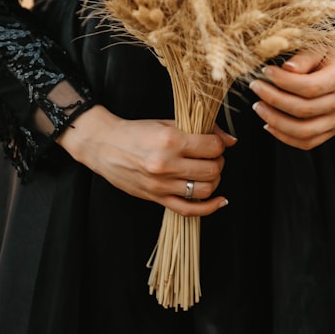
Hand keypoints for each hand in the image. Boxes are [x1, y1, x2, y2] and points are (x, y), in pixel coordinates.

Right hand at [57, 105, 236, 216]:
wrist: (104, 145)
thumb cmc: (137, 132)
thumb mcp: (168, 122)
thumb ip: (201, 130)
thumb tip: (230, 140)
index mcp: (171, 141)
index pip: (213, 147)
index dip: (219, 144)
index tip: (215, 143)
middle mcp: (166, 165)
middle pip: (212, 170)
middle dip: (218, 162)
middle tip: (212, 156)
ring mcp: (161, 185)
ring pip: (204, 190)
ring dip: (214, 181)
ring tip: (208, 172)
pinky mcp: (156, 198)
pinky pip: (188, 210)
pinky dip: (209, 208)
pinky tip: (219, 201)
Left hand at [249, 30, 334, 149]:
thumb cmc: (327, 54)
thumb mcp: (317, 48)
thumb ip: (303, 58)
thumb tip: (286, 69)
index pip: (310, 87)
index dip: (284, 82)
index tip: (265, 71)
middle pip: (304, 110)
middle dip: (274, 100)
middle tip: (256, 87)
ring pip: (304, 131)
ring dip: (276, 121)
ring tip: (258, 107)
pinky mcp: (330, 131)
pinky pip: (306, 143)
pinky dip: (284, 137)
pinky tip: (268, 124)